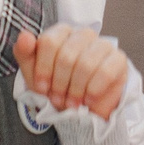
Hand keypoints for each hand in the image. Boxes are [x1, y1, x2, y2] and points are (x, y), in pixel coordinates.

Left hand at [13, 23, 127, 120]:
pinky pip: (104, 73)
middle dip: (60, 83)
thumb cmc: (57, 88)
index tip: (42, 87)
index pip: (49, 42)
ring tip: (73, 102)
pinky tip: (88, 99)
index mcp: (61, 33)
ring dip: (75, 89)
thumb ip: (25, 53)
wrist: (82, 111)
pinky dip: (93, 91)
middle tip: (59, 98)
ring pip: (85, 64)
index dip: (44, 68)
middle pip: (67, 54)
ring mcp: (103, 45)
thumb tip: (25, 36)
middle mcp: (83, 34)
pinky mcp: (119, 60)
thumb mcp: (34, 74)